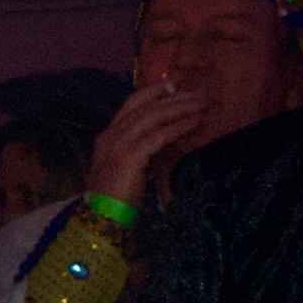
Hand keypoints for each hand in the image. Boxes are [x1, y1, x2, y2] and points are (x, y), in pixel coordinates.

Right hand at [91, 78, 211, 209]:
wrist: (101, 218)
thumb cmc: (115, 199)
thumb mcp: (126, 168)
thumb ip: (139, 150)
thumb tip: (164, 137)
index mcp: (107, 137)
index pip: (131, 104)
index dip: (153, 92)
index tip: (174, 85)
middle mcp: (110, 136)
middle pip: (145, 107)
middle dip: (173, 97)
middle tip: (198, 93)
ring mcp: (118, 144)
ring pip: (153, 116)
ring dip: (180, 108)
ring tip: (201, 104)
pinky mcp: (130, 156)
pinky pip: (160, 135)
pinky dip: (179, 126)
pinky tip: (194, 122)